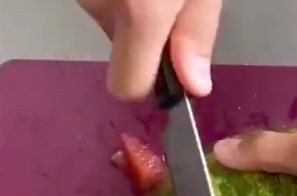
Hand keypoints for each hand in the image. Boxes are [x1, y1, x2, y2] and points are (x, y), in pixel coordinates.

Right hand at [78, 0, 221, 98]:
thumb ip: (197, 33)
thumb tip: (195, 87)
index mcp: (138, 11)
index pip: (127, 87)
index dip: (149, 84)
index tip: (170, 63)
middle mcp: (99, 4)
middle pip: (120, 48)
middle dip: (144, 32)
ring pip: (109, 19)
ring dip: (130, 6)